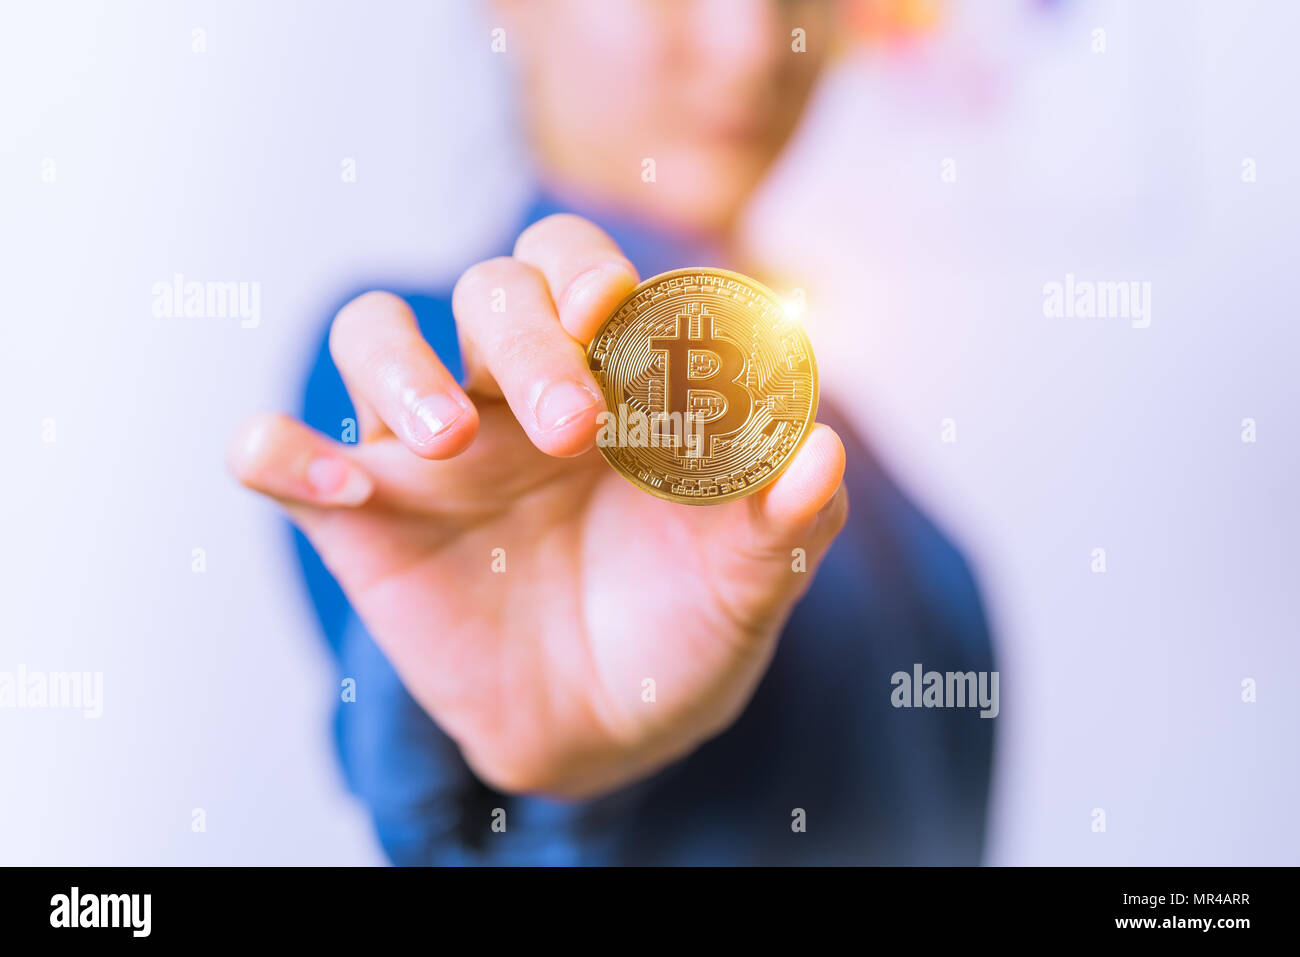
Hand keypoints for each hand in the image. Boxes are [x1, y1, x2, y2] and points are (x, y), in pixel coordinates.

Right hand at [230, 214, 847, 798]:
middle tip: (576, 429)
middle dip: (529, 339)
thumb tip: (821, 451)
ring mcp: (429, 449)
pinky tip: (343, 489)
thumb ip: (787, 519)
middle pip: (490, 292)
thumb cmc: (682, 628)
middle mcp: (513, 393)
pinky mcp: (360, 516)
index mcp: (610, 379)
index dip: (595, 276)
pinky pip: (275, 454)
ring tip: (453, 441)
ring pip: (372, 332)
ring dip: (402, 364)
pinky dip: (281, 451)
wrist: (613, 727)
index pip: (585, 273)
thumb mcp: (747, 582)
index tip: (620, 318)